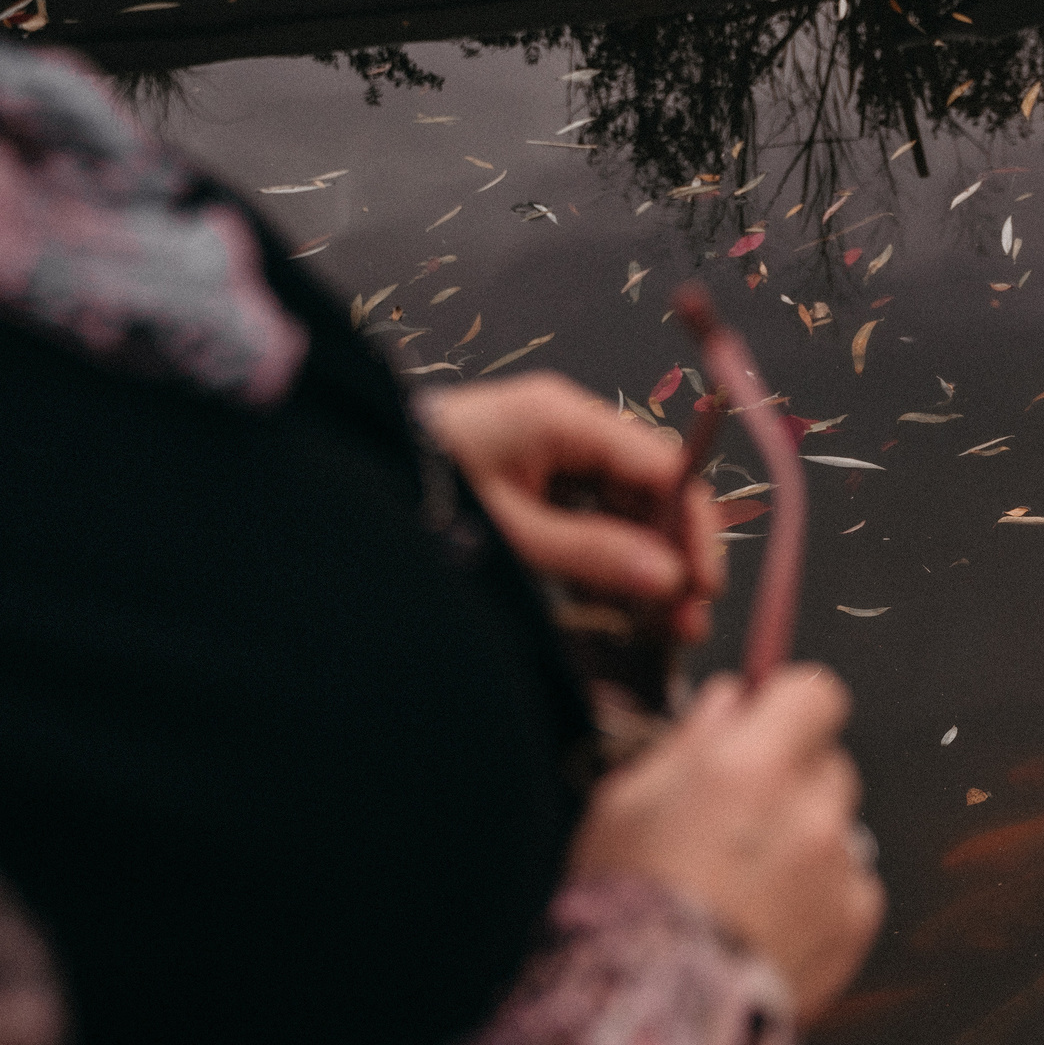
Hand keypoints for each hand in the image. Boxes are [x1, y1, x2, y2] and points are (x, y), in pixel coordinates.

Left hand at [421, 372, 723, 641]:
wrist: (341, 478)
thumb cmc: (419, 493)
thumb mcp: (512, 534)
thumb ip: (594, 555)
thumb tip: (670, 580)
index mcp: (564, 418)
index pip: (662, 465)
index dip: (691, 526)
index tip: (702, 586)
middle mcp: (566, 426)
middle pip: (650, 487)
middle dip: (673, 552)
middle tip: (688, 619)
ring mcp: (549, 451)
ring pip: (625, 507)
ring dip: (647, 562)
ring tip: (664, 625)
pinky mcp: (531, 477)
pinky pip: (591, 515)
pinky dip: (609, 558)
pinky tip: (622, 606)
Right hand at [574, 666, 880, 1018]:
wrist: (651, 1016)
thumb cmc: (624, 906)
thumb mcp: (625, 802)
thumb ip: (690, 740)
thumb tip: (730, 699)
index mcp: (753, 765)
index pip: (816, 694)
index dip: (790, 706)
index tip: (767, 724)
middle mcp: (811, 810)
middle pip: (830, 762)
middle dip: (793, 777)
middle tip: (740, 819)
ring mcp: (840, 869)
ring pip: (838, 826)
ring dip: (806, 840)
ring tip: (746, 886)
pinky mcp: (855, 922)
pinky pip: (851, 885)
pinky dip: (820, 895)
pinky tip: (768, 922)